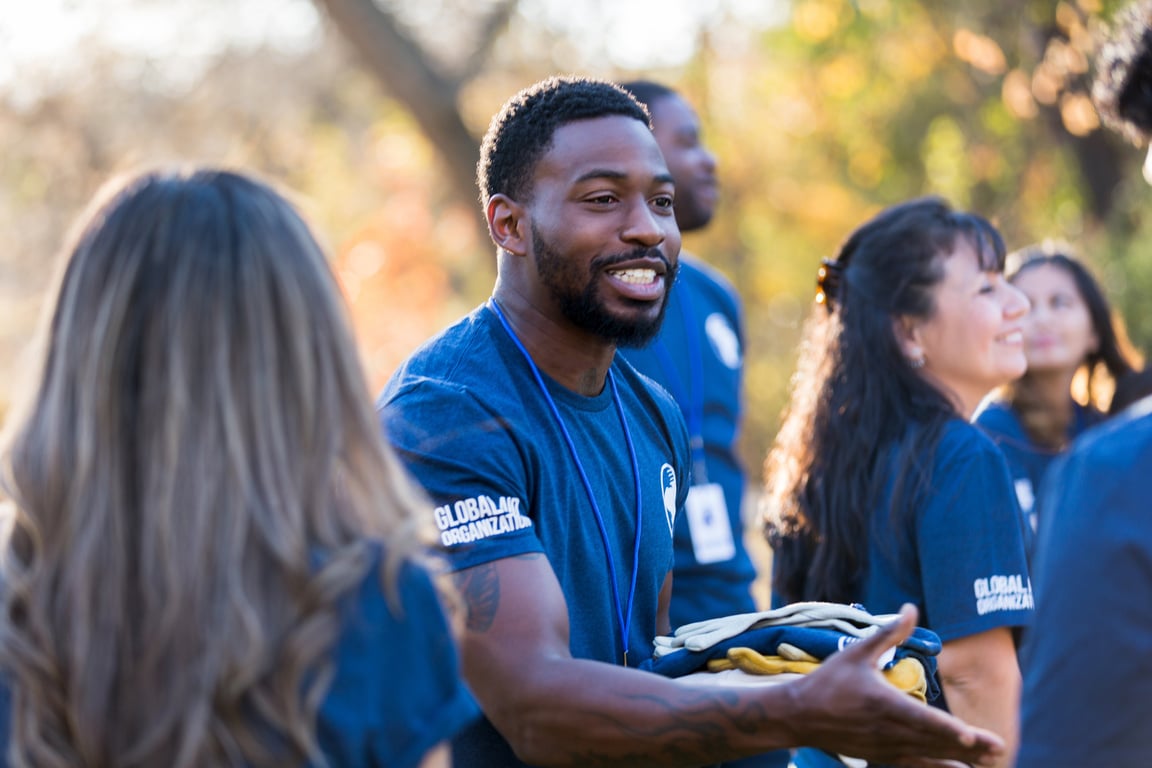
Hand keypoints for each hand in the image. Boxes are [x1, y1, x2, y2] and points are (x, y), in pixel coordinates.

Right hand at [787, 604, 1003, 767]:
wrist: (800, 715)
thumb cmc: (829, 681)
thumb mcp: (857, 652)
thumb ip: (889, 633)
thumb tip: (911, 607)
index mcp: (882, 703)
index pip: (921, 719)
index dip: (949, 729)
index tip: (972, 737)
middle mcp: (886, 730)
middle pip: (933, 740)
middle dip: (967, 746)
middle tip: (997, 747)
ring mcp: (884, 747)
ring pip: (928, 754)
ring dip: (958, 757)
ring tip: (989, 759)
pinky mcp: (881, 756)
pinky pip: (915, 764)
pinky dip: (937, 767)